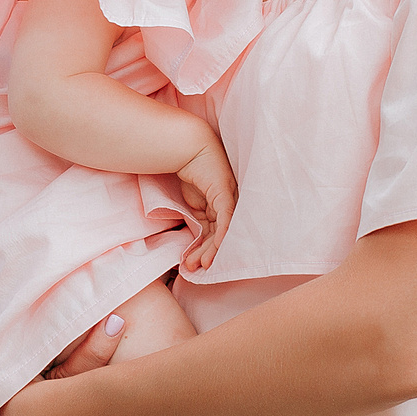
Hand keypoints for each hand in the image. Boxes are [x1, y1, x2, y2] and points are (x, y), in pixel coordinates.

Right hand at [173, 136, 236, 271]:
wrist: (187, 148)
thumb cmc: (190, 170)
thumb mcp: (191, 201)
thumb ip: (195, 218)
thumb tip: (191, 239)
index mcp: (221, 206)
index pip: (215, 233)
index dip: (204, 250)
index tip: (193, 263)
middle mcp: (228, 204)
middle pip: (219, 236)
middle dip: (207, 254)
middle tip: (196, 268)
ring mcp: (229, 199)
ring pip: (223, 233)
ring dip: (210, 250)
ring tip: (199, 264)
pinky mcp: (226, 194)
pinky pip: (226, 220)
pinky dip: (221, 236)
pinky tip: (215, 250)